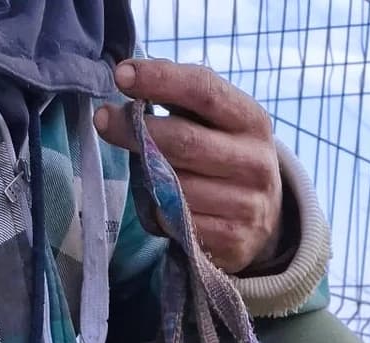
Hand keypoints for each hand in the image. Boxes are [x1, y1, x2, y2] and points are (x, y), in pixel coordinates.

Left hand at [96, 59, 282, 274]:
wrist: (264, 217)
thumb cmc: (226, 156)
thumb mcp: (219, 122)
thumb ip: (182, 98)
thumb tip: (130, 78)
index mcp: (252, 121)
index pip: (204, 91)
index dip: (160, 80)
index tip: (121, 76)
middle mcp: (255, 162)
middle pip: (184, 141)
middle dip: (136, 130)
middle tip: (104, 121)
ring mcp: (248, 205)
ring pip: (178, 187)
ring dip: (150, 178)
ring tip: (143, 170)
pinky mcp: (234, 239)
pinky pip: (179, 223)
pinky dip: (161, 213)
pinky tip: (162, 205)